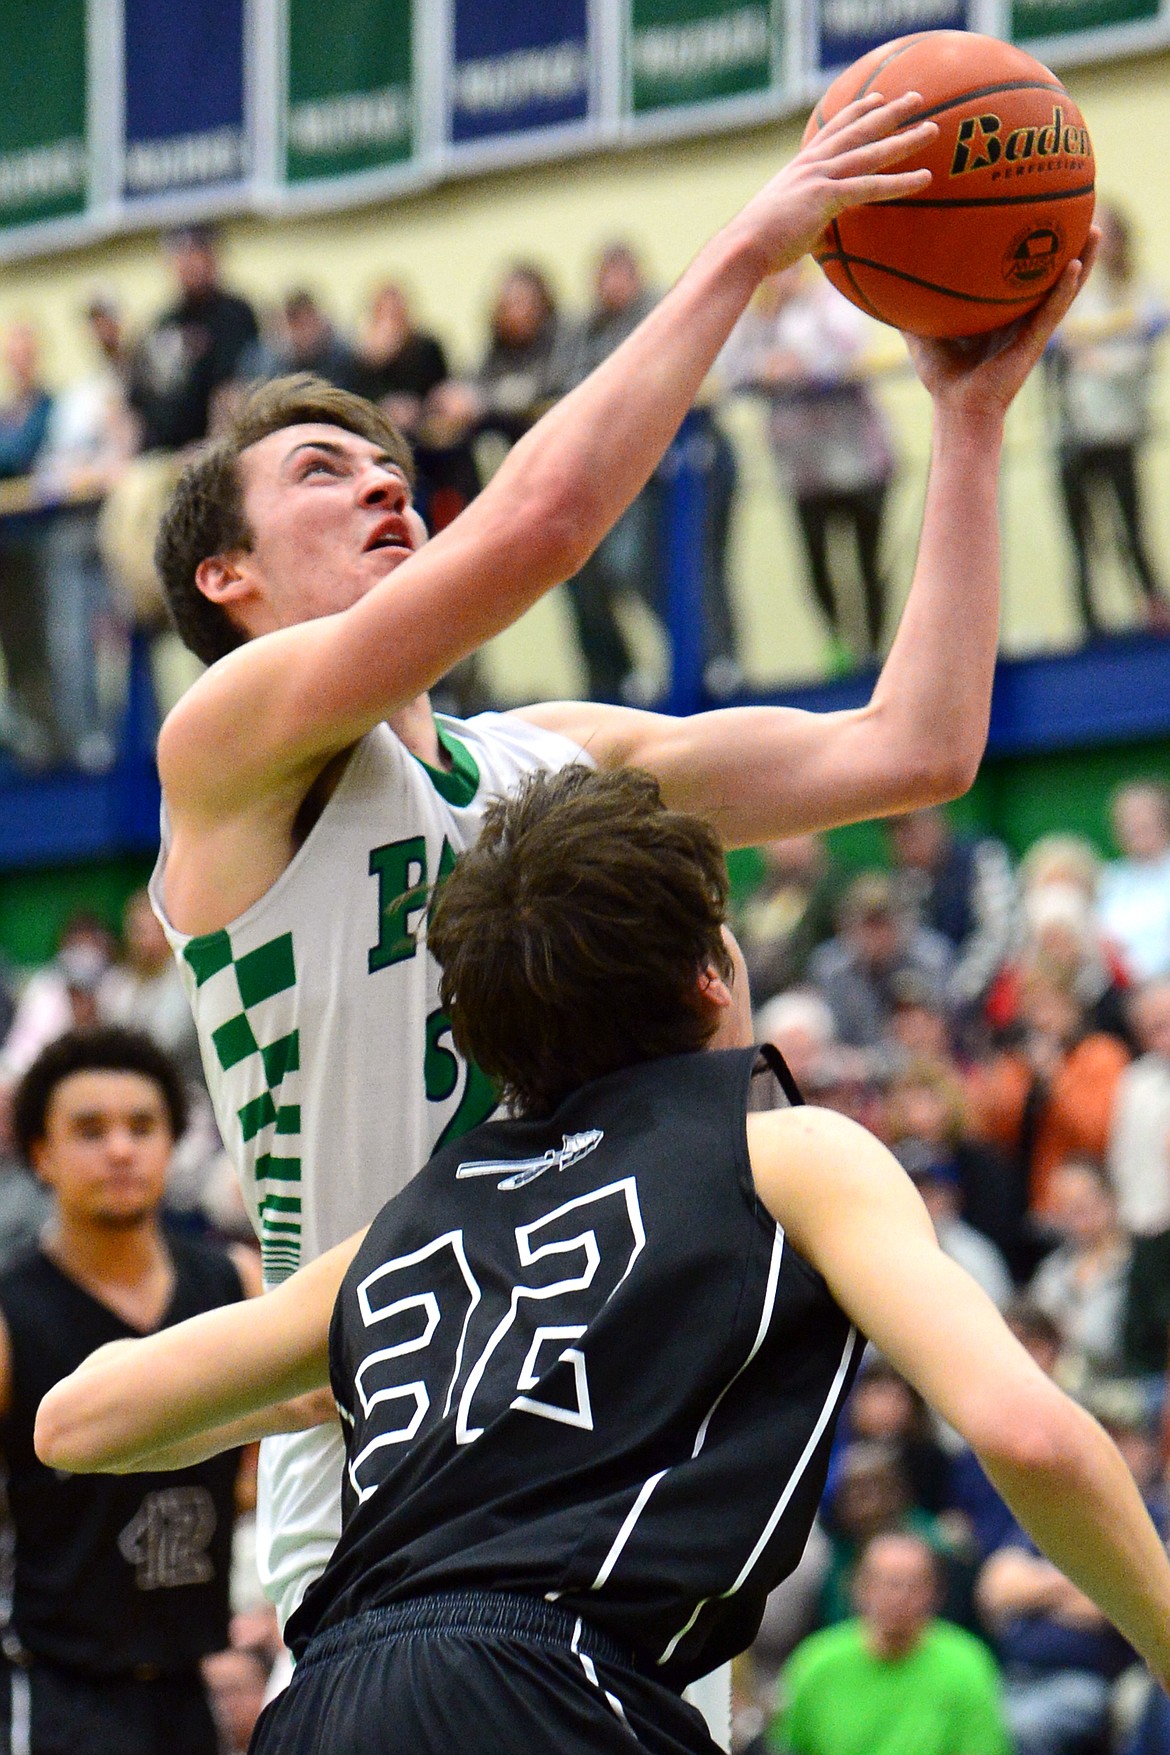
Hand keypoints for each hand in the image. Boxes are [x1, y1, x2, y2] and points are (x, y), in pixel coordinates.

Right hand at [729, 92, 937, 277]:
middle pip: (858, 130)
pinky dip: (900, 182)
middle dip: (889, 112)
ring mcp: (820, 177)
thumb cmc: (758, 246)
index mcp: (800, 167)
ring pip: (872, 152)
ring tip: (933, 129)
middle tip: (916, 99)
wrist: (742, 248)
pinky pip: (871, 186)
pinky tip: (924, 178)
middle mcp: (812, 164)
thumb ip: (807, 223)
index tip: (875, 99)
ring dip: (905, 139)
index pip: (833, 131)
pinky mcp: (826, 196)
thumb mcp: (785, 226)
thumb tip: (818, 237)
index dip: (856, 113)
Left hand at [905, 225, 1101, 419]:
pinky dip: (1066, 288)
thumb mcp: (922, 334)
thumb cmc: (943, 376)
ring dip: (1083, 258)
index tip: (1035, 209)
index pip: (1020, 270)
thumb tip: (885, 282)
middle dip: (1065, 243)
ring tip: (1095, 229)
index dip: (1030, 243)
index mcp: (1002, 310)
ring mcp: (1032, 327)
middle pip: (1050, 272)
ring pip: (1065, 288)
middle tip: (1077, 209)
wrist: (956, 408)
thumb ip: (911, 309)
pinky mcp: (1036, 342)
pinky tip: (1075, 264)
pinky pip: (1054, 310)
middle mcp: (1022, 315)